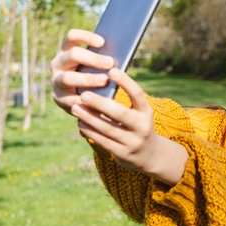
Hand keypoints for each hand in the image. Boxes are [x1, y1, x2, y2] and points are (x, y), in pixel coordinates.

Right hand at [50, 29, 114, 113]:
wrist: (83, 100)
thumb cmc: (94, 75)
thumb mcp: (97, 65)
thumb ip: (104, 59)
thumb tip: (122, 53)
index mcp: (67, 50)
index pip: (72, 37)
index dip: (86, 37)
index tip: (102, 42)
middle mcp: (58, 63)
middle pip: (73, 55)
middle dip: (93, 58)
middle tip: (110, 63)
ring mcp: (56, 81)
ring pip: (69, 77)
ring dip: (88, 78)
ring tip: (105, 81)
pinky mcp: (59, 98)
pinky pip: (70, 99)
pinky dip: (84, 99)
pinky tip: (97, 99)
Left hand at [71, 68, 188, 185]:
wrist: (149, 154)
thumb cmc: (137, 125)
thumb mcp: (138, 113)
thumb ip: (124, 101)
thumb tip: (99, 84)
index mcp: (146, 112)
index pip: (138, 95)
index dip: (126, 82)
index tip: (112, 71)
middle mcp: (142, 127)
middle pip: (120, 113)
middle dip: (101, 104)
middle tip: (84, 94)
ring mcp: (133, 142)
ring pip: (108, 128)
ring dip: (90, 118)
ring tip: (76, 108)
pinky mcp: (123, 154)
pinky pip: (103, 141)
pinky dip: (90, 131)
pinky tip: (80, 123)